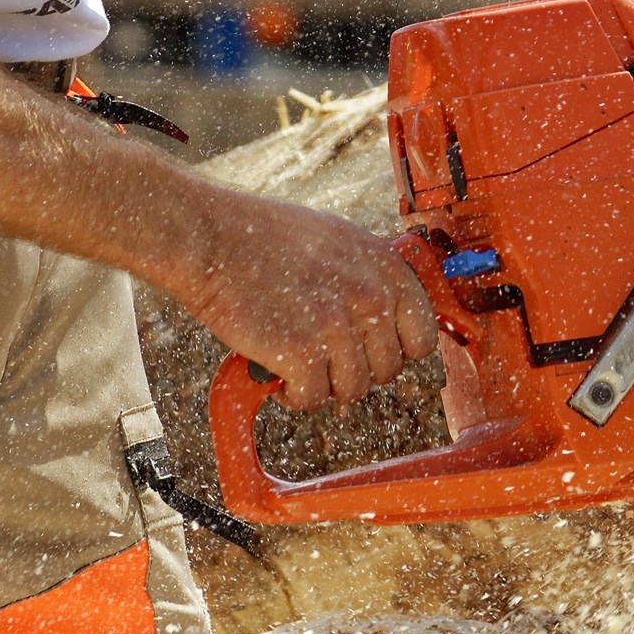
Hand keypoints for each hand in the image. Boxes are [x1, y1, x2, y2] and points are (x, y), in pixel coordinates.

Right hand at [170, 185, 436, 411]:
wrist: (211, 238)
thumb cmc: (261, 235)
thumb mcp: (335, 239)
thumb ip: (366, 276)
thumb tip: (383, 316)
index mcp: (383, 266)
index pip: (422, 335)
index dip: (396, 352)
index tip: (371, 355)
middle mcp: (369, 295)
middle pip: (386, 369)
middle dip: (353, 370)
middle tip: (320, 358)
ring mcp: (338, 324)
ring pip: (352, 389)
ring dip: (322, 384)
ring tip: (294, 362)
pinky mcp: (303, 352)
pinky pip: (313, 397)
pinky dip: (293, 394)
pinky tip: (276, 373)